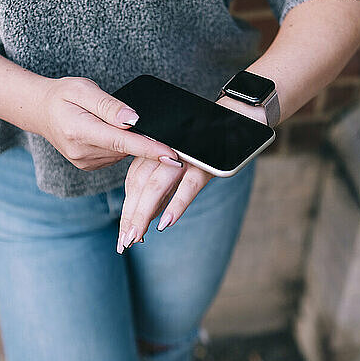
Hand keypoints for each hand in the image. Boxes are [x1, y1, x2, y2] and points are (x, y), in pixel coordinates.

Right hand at [36, 77, 179, 170]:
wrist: (41, 111)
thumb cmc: (62, 95)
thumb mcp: (83, 89)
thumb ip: (109, 105)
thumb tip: (134, 119)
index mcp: (79, 131)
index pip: (122, 142)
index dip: (149, 148)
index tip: (172, 154)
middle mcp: (82, 152)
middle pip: (124, 149)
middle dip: (146, 142)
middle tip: (164, 130)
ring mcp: (85, 162)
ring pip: (122, 154)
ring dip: (133, 143)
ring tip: (128, 123)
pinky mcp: (90, 166)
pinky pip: (115, 157)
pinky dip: (122, 147)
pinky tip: (116, 133)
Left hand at [116, 96, 266, 252]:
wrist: (236, 118)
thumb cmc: (205, 144)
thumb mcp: (180, 162)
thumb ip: (165, 185)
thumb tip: (151, 217)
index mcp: (156, 149)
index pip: (135, 181)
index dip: (129, 208)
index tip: (123, 232)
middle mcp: (165, 150)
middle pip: (140, 186)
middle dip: (130, 216)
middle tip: (123, 243)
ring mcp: (184, 155)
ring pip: (156, 186)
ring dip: (143, 213)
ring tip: (135, 237)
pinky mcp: (205, 161)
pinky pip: (188, 186)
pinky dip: (176, 205)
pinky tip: (165, 223)